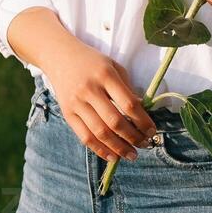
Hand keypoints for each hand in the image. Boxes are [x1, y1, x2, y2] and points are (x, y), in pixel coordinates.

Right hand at [41, 41, 156, 161]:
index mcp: (105, 75)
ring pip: (100, 133)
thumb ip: (128, 89)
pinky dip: (100, 150)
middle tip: (145, 144)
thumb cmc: (92, 62)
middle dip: (133, 137)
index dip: (143, 121)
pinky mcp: (67, 114)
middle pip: (114, 121)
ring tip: (132, 155)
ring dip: (118, 148)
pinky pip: (85, 137)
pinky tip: (113, 156)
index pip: (128, 104)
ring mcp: (76, 103)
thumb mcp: (114, 67)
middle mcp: (90, 90)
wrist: (60, 56)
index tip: (152, 131)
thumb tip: (142, 114)